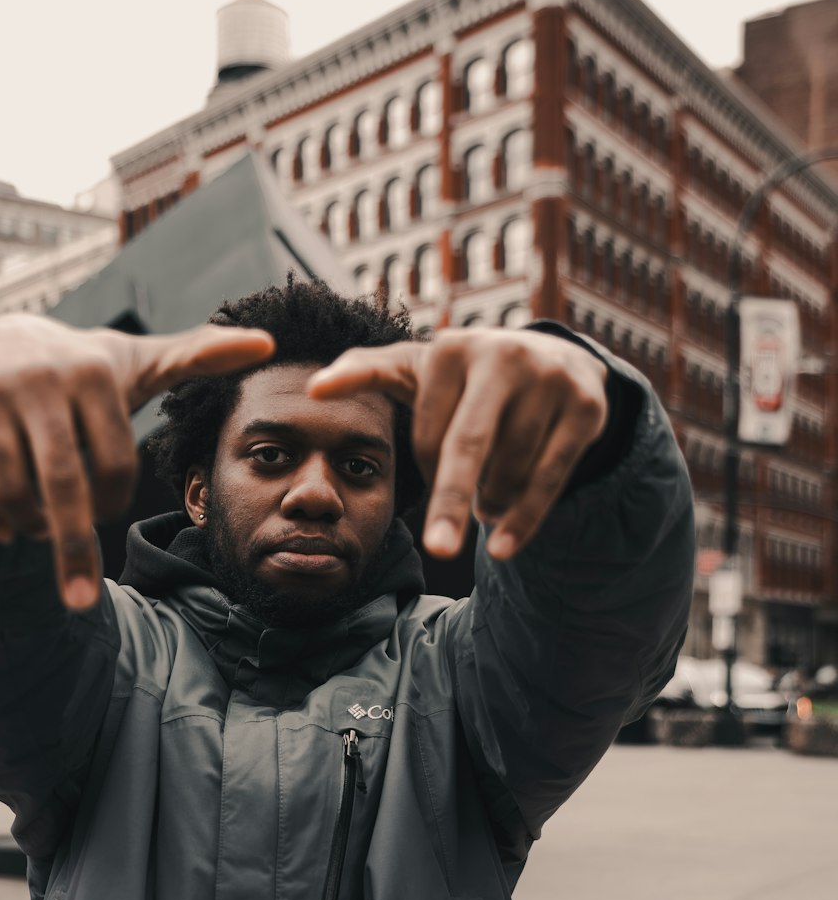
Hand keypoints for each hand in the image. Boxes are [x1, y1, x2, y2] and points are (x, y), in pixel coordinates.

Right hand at [0, 316, 273, 607]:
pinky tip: (3, 529)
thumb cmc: (82, 370)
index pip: (114, 464)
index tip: (108, 513)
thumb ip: (200, 358)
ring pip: (6, 489)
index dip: (113, 505)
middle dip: (72, 551)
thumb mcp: (140, 364)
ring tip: (40, 533)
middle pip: (60, 483)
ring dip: (28, 529)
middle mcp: (34, 376)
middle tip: (81, 598)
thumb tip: (268, 343)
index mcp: (91, 371)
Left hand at [308, 328, 607, 559]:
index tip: (428, 482)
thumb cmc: (468, 378)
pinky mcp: (586, 406)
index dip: (427, 468)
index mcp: (452, 349)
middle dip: (451, 502)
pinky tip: (505, 546)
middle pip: (470, 446)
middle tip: (437, 550)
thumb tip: (314, 390)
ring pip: (511, 466)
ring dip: (491, 502)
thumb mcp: (418, 370)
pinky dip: (527, 517)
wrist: (557, 361)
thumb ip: (365, 373)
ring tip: (486, 507)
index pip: (428, 430)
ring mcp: (550, 379)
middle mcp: (504, 356)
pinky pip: (551, 475)